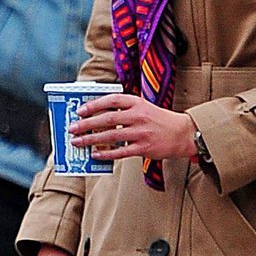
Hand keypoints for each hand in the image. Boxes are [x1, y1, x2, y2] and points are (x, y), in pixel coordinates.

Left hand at [65, 93, 196, 162]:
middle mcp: (138, 116)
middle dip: (86, 124)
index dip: (93, 105)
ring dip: (91, 139)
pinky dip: (106, 153)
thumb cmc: (159, 119)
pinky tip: (95, 154)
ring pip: (110, 136)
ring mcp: (141, 133)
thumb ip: (124, 109)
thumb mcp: (143, 107)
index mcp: (136, 103)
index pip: (111, 100)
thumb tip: (97, 115)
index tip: (79, 110)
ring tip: (77, 142)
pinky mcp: (144, 148)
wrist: (183, 133)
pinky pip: (121, 152)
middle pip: (107, 119)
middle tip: (72, 128)